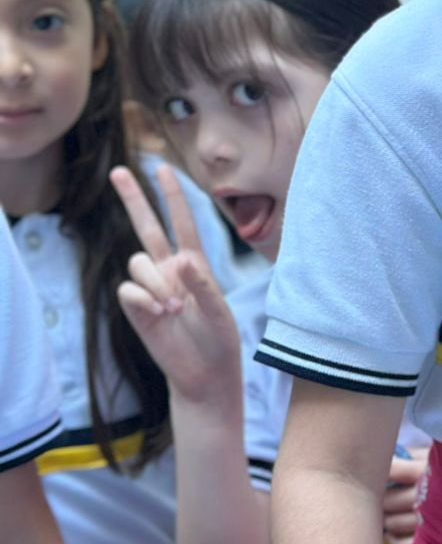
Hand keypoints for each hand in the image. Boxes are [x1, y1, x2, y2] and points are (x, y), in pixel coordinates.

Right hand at [111, 164, 241, 405]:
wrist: (205, 375)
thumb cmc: (219, 341)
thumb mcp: (220, 312)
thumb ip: (203, 286)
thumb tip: (181, 261)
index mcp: (195, 264)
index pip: (182, 223)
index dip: (172, 196)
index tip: (161, 168)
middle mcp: (170, 270)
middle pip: (147, 226)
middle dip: (134, 198)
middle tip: (119, 170)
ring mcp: (152, 288)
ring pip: (138, 261)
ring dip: (154, 281)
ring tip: (174, 308)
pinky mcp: (137, 308)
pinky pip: (129, 289)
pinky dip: (144, 299)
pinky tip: (161, 315)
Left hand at [383, 448, 429, 543]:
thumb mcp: (439, 456)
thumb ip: (412, 456)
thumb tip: (383, 458)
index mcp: (429, 472)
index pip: (391, 470)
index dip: (379, 470)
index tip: (375, 468)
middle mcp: (428, 498)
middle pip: (386, 500)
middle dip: (379, 497)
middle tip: (377, 492)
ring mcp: (431, 522)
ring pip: (392, 523)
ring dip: (385, 517)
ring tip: (387, 509)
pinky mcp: (434, 541)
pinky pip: (400, 543)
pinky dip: (392, 537)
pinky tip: (393, 530)